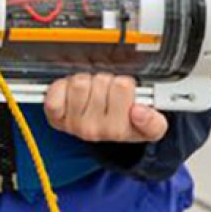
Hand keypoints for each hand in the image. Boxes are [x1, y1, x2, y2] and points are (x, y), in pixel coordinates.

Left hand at [43, 73, 167, 142]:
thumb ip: (154, 122)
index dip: (126, 84)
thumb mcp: (150, 127)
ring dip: (86, 81)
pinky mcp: (55, 117)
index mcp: (120, 130)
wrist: (99, 131)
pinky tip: (72, 94)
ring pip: (80, 82)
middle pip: (101, 80)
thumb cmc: (122, 123)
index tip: (128, 94)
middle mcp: (95, 130)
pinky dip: (62, 87)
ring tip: (91, 91)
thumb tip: (140, 112)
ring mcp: (73, 123)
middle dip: (106, 81)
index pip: (123, 86)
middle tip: (108, 92)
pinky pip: (56, 92)